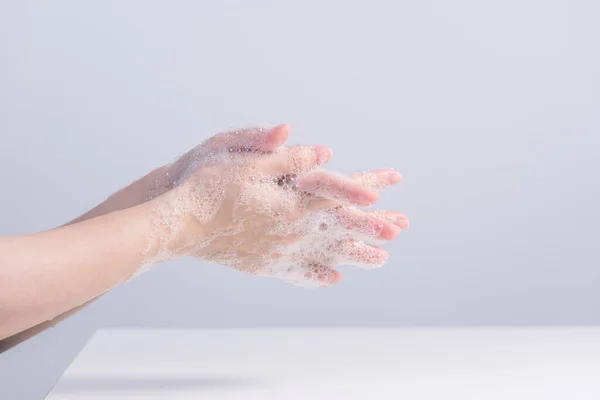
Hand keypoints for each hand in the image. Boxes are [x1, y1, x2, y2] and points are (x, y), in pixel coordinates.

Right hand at [145, 125, 407, 286]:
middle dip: (373, 228)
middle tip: (401, 230)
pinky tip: (332, 279)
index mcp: (292, 203)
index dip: (369, 188)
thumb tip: (325, 152)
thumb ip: (288, 159)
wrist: (178, 224)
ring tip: (381, 260)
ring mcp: (279, 253)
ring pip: (329, 256)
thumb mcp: (246, 162)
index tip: (394, 186)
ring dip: (357, 256)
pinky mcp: (264, 264)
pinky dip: (319, 276)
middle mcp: (292, 232)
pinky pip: (299, 274)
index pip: (340, 195)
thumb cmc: (208, 186)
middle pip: (342, 230)